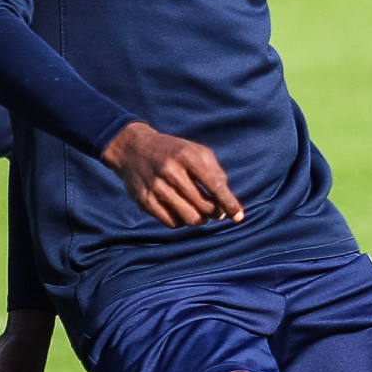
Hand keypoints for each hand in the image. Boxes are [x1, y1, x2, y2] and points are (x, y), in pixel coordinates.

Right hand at [102, 121, 244, 228]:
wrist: (133, 149)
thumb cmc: (173, 152)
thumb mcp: (196, 152)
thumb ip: (216, 172)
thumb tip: (227, 201)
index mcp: (187, 156)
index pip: (214, 185)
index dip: (228, 203)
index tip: (239, 216)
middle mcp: (170, 170)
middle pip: (203, 206)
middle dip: (215, 213)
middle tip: (216, 212)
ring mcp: (155, 186)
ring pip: (189, 218)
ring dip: (200, 220)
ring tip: (201, 214)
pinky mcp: (144, 200)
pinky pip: (172, 223)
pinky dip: (182, 222)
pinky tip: (182, 212)